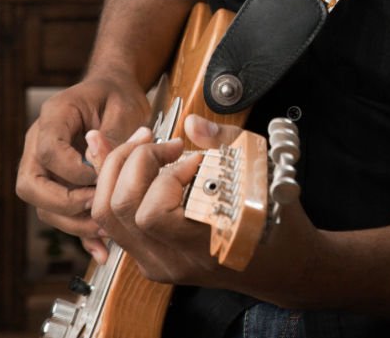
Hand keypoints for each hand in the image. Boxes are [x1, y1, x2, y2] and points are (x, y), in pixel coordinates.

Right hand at [16, 74, 151, 262]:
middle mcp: (39, 142)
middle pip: (30, 185)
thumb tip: (103, 169)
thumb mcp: (123, 107)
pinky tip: (99, 249)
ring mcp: (43, 165)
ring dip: (72, 222)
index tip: (100, 178)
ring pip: (41, 205)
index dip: (73, 171)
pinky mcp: (55, 183)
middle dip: (63, 204)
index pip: (48, 152)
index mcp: (54, 116)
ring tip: (106, 229)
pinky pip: (58, 213)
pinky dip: (78, 233)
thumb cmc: (117, 95)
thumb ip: (113, 137)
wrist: (114, 91)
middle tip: (97, 207)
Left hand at [88, 115, 324, 304]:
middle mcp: (172, 260)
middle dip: (136, 161)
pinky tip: (128, 159)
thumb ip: (225, 144)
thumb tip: (193, 123)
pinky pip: (115, 222)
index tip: (194, 159)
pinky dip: (115, 184)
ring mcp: (157, 263)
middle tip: (166, 145)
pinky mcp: (151, 258)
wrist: (283, 266)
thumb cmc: (277, 222)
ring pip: (107, 216)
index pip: (153, 214)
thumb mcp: (261, 174)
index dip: (167, 175)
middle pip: (120, 208)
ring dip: (119, 170)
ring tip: (146, 146)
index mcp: (202, 246)